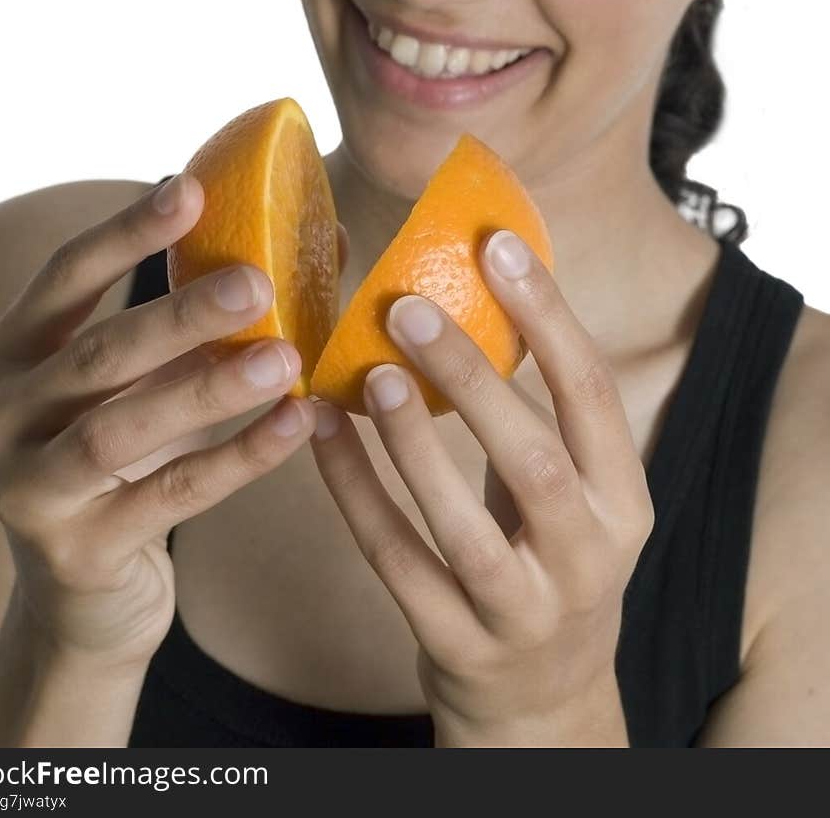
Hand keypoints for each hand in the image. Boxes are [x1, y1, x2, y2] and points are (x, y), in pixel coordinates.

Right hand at [0, 176, 345, 670]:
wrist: (84, 596)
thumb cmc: (127, 462)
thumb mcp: (145, 384)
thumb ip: (204, 324)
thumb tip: (325, 244)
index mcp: (11, 353)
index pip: (64, 277)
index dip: (126, 232)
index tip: (192, 189)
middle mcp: (1, 415)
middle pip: (97, 353)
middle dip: (180, 314)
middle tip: (258, 282)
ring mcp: (28, 489)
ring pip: (122, 429)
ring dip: (210, 389)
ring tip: (286, 356)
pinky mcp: (74, 552)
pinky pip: (168, 497)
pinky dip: (238, 458)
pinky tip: (297, 425)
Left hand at [308, 229, 653, 745]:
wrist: (544, 699)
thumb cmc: (549, 554)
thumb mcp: (575, 490)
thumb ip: (539, 411)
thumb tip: (476, 280)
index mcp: (623, 498)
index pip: (592, 393)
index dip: (548, 316)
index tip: (496, 246)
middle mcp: (586, 557)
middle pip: (534, 460)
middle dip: (469, 376)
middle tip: (404, 306)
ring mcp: (522, 610)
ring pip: (463, 526)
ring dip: (411, 443)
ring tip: (366, 371)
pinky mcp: (457, 644)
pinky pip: (397, 564)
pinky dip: (355, 495)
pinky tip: (322, 432)